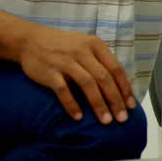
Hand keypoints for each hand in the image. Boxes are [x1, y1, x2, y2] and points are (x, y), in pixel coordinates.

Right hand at [17, 26, 134, 123]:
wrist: (30, 40)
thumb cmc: (63, 46)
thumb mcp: (85, 46)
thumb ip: (101, 62)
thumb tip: (120, 88)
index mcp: (95, 45)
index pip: (116, 68)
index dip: (125, 88)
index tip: (131, 106)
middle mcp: (82, 51)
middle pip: (104, 78)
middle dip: (115, 100)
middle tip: (122, 118)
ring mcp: (65, 61)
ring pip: (87, 84)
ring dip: (98, 104)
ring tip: (105, 120)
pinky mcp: (49, 71)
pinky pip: (63, 90)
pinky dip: (72, 104)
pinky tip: (78, 117)